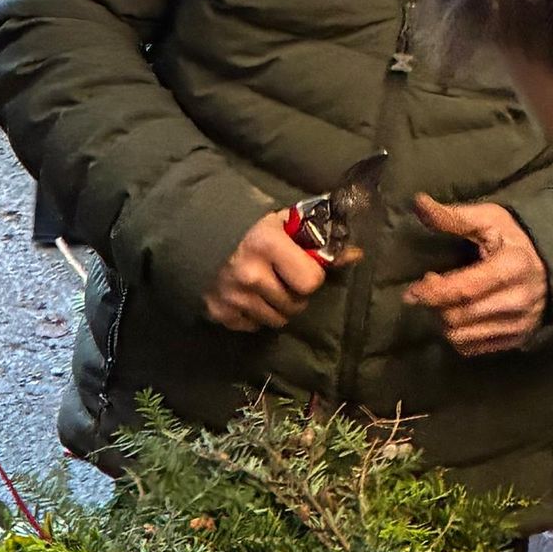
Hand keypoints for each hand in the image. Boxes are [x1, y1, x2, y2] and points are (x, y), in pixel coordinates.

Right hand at [202, 208, 331, 332]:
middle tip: (284, 279)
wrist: (195, 237)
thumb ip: (318, 240)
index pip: (311, 281)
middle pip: (295, 306)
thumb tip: (357, 255)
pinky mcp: (219, 313)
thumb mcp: (282, 224)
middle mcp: (250, 274)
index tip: (302, 267)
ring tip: (266, 289)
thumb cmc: (248, 228)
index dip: (311, 276)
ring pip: (276, 320)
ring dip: (277, 308)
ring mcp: (233, 297)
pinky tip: (247, 297)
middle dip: (295, 295)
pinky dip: (254, 315)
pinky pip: (252, 326)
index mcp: (268, 245)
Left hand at [403, 194, 552, 356]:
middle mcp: (518, 300)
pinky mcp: (516, 340)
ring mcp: (519, 324)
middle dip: (435, 304)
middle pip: (458, 316)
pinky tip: (459, 316)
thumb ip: (453, 217)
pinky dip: (457, 335)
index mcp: (513, 267)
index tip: (413, 290)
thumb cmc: (514, 239)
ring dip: (443, 321)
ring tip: (444, 302)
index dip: (432, 292)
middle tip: (429, 288)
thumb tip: (418, 202)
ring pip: (461, 336)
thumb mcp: (489, 220)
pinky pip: (471, 348)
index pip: (464, 289)